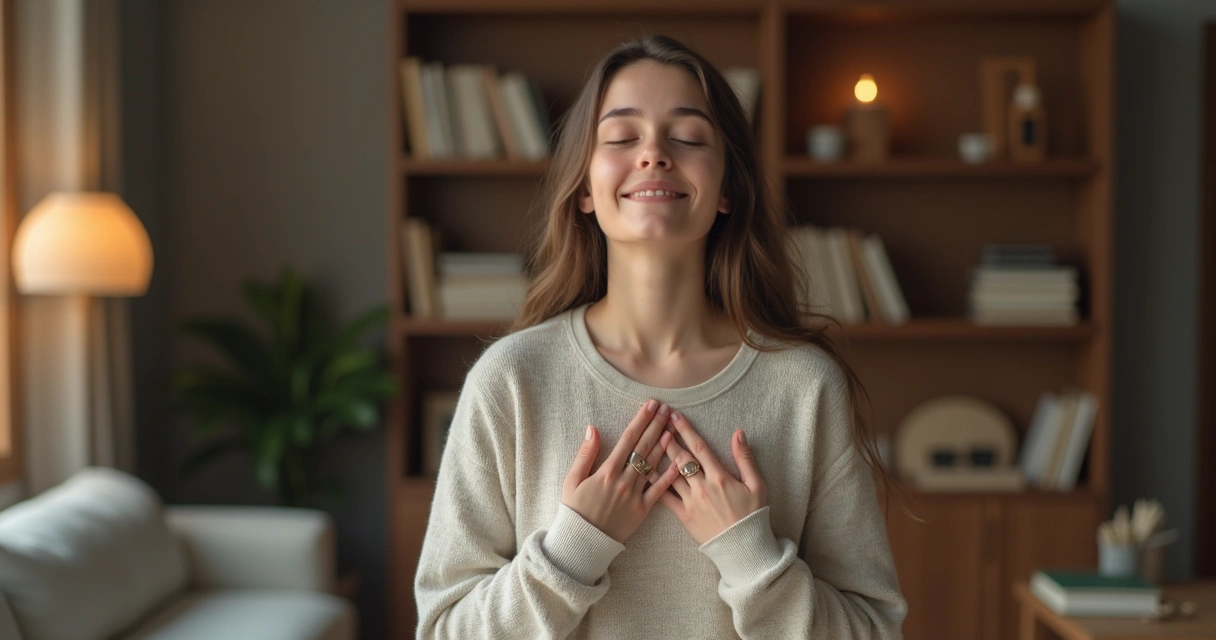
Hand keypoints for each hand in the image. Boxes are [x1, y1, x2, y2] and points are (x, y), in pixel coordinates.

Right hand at [562, 400, 682, 542]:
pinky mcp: (642, 510)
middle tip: (666, 409)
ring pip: (653, 465)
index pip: (628, 438)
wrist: (582, 542)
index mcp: (607, 471)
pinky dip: (669, 475)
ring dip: (664, 445)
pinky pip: (659, 490)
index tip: (650, 405)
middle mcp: (623, 480)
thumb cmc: (574, 509)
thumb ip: (585, 454)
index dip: (641, 419)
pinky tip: (679, 461)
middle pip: (644, 447)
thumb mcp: (572, 479)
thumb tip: (592, 429)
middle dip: (656, 425)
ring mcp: (634, 495)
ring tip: (674, 427)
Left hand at [658, 411, 766, 544]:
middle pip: (681, 457)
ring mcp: (691, 501)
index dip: (686, 430)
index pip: (699, 447)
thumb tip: (738, 433)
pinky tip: (645, 471)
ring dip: (659, 456)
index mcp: (720, 477)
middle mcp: (703, 487)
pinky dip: (655, 483)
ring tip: (648, 441)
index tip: (675, 416)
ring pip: (670, 475)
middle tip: (656, 422)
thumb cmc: (752, 515)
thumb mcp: (757, 485)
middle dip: (668, 437)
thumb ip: (745, 458)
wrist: (743, 547)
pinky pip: (665, 497)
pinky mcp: (684, 515)